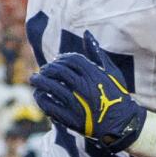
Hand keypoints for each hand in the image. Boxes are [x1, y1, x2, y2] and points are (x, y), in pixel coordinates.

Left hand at [29, 33, 146, 152]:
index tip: (57, 61)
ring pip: (50, 86)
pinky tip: (39, 94)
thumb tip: (86, 33)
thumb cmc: (116, 95)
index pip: (71, 59)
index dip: (61, 58)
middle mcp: (84, 87)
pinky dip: (40, 98)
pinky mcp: (70, 118)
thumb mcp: (111, 72)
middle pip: (58, 71)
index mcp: (95, 74)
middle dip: (48, 69)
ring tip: (34, 79)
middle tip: (43, 70)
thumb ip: (97, 52)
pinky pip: (48, 105)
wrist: (122, 123)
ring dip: (39, 81)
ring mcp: (76, 103)